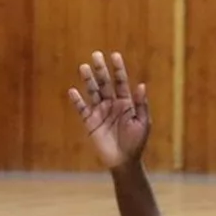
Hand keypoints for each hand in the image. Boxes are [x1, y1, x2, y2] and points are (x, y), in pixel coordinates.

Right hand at [68, 51, 150, 169]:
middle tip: (96, 55)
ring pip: (93, 92)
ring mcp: (100, 112)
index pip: (121, 82)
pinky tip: (73, 91)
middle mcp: (112, 104)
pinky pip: (82, 109)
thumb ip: (141, 104)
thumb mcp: (143, 123)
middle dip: (101, 69)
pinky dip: (77, 100)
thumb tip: (141, 85)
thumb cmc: (136, 142)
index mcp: (126, 103)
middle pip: (105, 83)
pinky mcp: (90, 122)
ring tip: (83, 67)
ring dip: (88, 80)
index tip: (114, 55)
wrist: (124, 161)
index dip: (118, 69)